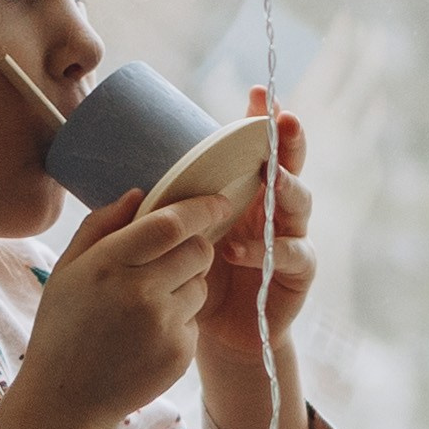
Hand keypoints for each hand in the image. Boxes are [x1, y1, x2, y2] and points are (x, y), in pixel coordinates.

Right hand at [0, 186, 230, 428]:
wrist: (66, 400)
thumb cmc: (63, 328)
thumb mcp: (67, 270)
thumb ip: (101, 226)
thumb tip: (140, 193)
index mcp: (108, 264)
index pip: (171, 223)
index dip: (201, 207)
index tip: (218, 201)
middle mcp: (140, 292)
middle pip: (198, 250)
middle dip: (194, 247)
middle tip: (173, 259)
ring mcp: (163, 325)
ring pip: (201, 285)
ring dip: (185, 286)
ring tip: (147, 307)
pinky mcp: (180, 353)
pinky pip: (195, 320)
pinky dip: (179, 321)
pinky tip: (147, 336)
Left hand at [195, 96, 314, 370]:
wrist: (216, 334)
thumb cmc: (195, 278)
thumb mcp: (179, 239)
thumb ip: (168, 212)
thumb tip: (129, 185)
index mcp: (246, 193)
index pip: (257, 150)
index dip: (261, 121)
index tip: (256, 94)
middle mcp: (272, 209)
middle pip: (290, 166)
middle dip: (289, 142)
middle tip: (283, 121)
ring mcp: (288, 238)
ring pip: (299, 205)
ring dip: (288, 189)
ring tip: (275, 179)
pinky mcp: (296, 275)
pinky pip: (293, 256)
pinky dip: (268, 250)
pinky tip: (240, 250)